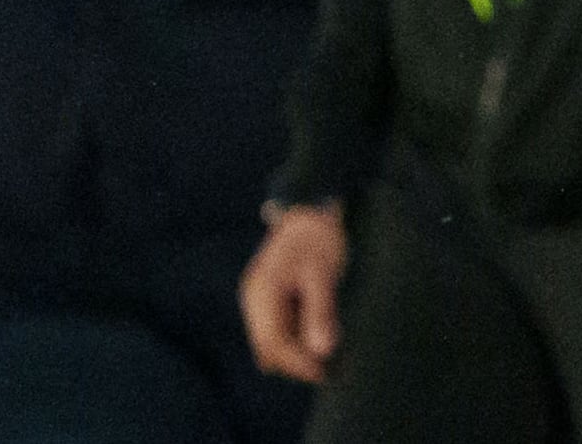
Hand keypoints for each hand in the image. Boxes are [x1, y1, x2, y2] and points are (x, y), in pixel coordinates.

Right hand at [240, 203, 347, 383]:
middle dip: (294, 362)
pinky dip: (293, 338)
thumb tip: (322, 351)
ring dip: (293, 352)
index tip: (323, 373)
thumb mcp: (323, 274)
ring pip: (270, 340)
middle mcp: (253, 298)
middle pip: (268, 346)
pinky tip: (316, 338)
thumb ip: (321, 311)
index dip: (297, 363)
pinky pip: (275, 327)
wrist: (309, 209)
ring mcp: (257, 298)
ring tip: (326, 358)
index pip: (274, 343)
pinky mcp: (266, 297)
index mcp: (262, 292)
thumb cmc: (318, 238)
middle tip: (327, 371)